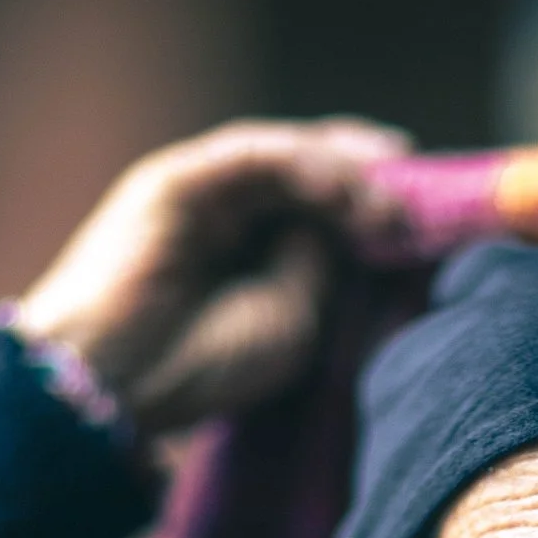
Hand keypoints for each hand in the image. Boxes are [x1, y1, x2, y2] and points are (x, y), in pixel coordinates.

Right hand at [10, 117, 410, 434]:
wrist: (113, 382)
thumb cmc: (198, 365)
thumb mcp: (293, 318)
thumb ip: (320, 265)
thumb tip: (348, 222)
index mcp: (250, 251)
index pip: (320, 207)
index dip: (372, 202)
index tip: (423, 213)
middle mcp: (225, 213)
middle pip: (309, 172)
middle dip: (368, 177)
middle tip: (419, 192)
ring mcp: (201, 192)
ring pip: (287, 158)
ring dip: (345, 174)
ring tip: (388, 205)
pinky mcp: (177, 180)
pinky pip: (253, 155)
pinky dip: (304, 166)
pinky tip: (344, 190)